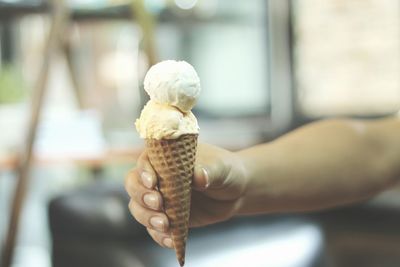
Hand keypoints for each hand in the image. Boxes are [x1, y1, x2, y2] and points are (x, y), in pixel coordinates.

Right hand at [125, 143, 247, 247]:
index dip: (144, 171)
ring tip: (165, 224)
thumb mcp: (221, 167)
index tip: (153, 182)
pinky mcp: (166, 217)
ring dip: (147, 217)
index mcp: (166, 157)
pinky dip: (158, 235)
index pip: (145, 161)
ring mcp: (160, 198)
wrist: (235, 192)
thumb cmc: (225, 170)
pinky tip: (170, 239)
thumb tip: (198, 177)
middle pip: (133, 184)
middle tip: (159, 203)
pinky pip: (153, 228)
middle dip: (141, 196)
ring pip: (138, 207)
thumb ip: (209, 170)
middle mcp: (158, 176)